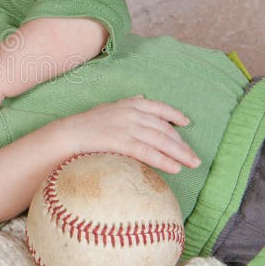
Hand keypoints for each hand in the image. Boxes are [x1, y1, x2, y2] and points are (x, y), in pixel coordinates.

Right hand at [58, 95, 198, 173]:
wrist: (70, 133)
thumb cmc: (88, 122)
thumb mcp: (109, 107)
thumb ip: (127, 103)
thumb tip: (142, 97)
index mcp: (130, 103)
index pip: (159, 108)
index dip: (175, 115)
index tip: (186, 123)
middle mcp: (132, 113)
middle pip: (164, 129)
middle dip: (182, 144)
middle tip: (194, 157)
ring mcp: (128, 127)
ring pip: (161, 141)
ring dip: (179, 154)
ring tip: (192, 164)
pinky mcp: (122, 142)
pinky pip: (148, 152)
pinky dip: (164, 161)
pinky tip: (175, 168)